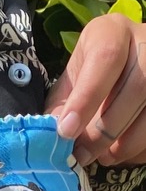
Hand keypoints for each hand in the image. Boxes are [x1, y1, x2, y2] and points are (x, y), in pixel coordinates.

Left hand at [46, 14, 145, 167]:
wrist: (123, 73)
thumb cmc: (90, 78)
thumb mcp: (71, 82)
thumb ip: (61, 106)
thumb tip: (53, 137)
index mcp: (113, 32)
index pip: (106, 57)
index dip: (86, 98)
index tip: (66, 131)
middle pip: (137, 86)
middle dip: (105, 130)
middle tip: (83, 154)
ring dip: (125, 144)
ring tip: (103, 157)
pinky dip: (138, 149)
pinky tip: (122, 153)